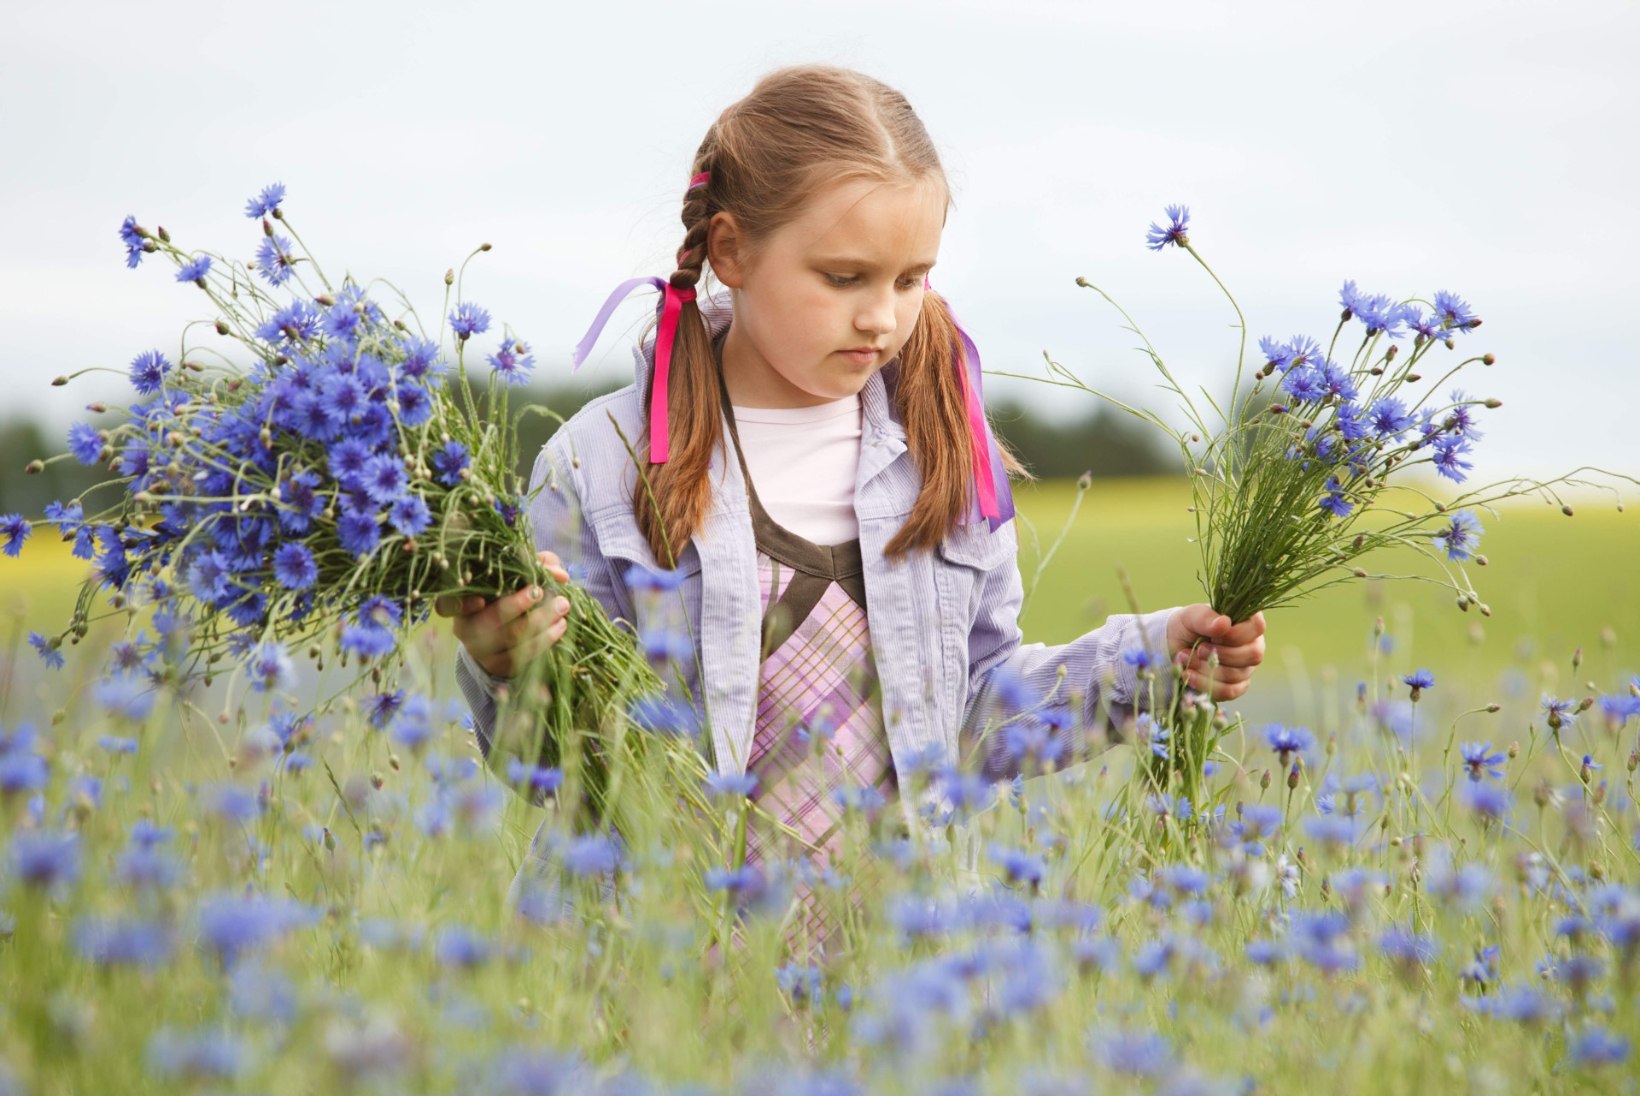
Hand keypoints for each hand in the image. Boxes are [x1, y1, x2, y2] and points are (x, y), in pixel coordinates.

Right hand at [434, 550, 571, 677]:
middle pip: (488, 620)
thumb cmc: (510, 594)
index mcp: (460, 601)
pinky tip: (560, 626)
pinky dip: (545, 639)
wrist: (506, 638)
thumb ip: (536, 565)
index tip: (480, 600)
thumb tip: (558, 573)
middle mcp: (464, 627)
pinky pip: (522, 655)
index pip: (446, 606)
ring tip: (562, 605)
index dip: (460, 605)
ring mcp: (480, 650)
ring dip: (540, 620)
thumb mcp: (518, 574)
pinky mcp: (498, 666)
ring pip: (510, 637)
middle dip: (517, 604)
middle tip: (542, 591)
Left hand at [1164, 605, 1266, 701]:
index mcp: (1247, 621)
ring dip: (1208, 669)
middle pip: (1253, 655)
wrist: (1173, 646)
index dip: (1235, 634)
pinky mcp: (1236, 686)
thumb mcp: (1190, 616)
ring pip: (1238, 674)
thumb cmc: (1187, 626)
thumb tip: (1225, 623)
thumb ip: (1206, 618)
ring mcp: (1246, 667)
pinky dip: (1205, 684)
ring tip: (1186, 659)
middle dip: (1221, 654)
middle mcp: (1253, 644)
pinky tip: (1188, 674)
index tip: (1213, 636)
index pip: (1257, 627)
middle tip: (1199, 648)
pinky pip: (1229, 691)